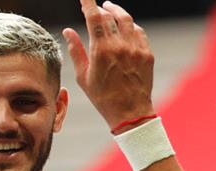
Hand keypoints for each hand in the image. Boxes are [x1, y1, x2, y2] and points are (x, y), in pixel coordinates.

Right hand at [63, 0, 154, 128]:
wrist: (131, 113)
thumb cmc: (104, 98)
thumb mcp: (83, 76)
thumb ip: (76, 50)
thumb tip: (68, 31)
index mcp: (101, 51)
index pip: (94, 17)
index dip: (88, 3)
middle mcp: (120, 47)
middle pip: (110, 16)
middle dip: (101, 8)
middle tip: (96, 7)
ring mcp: (136, 50)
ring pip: (127, 20)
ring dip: (117, 11)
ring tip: (110, 8)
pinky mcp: (147, 55)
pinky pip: (139, 32)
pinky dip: (130, 26)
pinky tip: (125, 26)